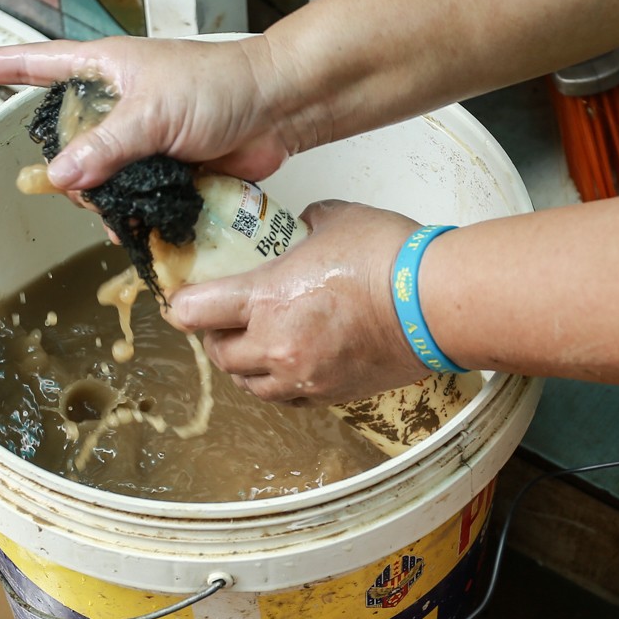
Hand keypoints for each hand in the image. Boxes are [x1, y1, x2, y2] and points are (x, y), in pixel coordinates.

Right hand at [0, 36, 298, 189]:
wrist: (276, 110)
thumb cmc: (221, 85)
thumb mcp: (154, 112)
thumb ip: (106, 146)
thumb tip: (62, 177)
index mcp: (105, 71)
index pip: (36, 65)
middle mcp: (117, 106)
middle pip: (66, 144)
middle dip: (69, 172)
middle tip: (87, 187)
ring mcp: (140, 142)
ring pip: (98, 181)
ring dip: (104, 203)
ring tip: (122, 210)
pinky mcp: (163, 172)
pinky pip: (132, 201)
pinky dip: (133, 217)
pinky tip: (141, 227)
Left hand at [164, 200, 429, 404]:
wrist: (436, 304)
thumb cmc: (389, 257)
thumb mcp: (334, 220)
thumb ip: (304, 225)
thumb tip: (302, 227)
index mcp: (265, 299)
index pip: (195, 311)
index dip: (182, 306)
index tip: (182, 300)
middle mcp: (275, 345)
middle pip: (218, 355)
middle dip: (215, 338)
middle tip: (223, 321)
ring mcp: (303, 375)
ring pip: (249, 385)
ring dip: (244, 366)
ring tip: (255, 346)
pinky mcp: (331, 394)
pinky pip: (288, 398)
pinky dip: (279, 384)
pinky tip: (290, 364)